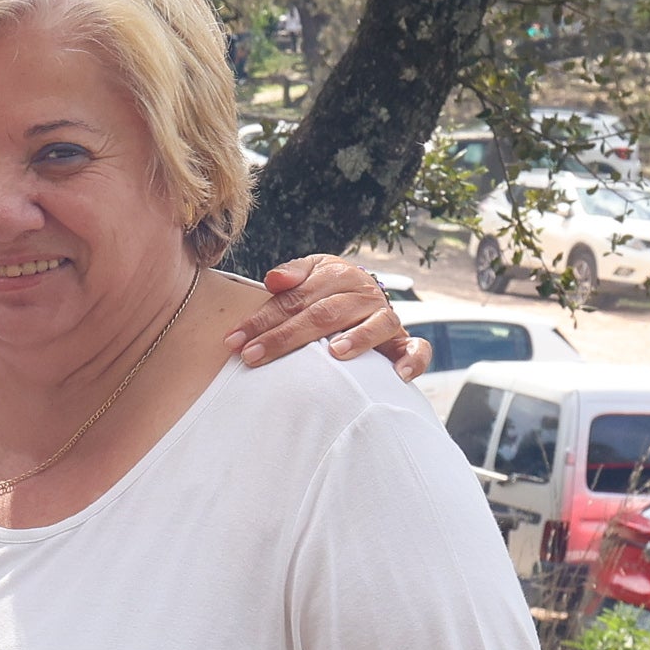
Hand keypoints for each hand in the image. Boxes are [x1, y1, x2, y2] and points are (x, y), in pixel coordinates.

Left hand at [225, 258, 430, 376]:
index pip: (293, 300)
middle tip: (254, 356)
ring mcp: (385, 316)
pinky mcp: (402, 339)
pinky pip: (416, 348)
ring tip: (334, 353)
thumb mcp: (308, 273)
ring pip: (375, 325)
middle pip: (324, 315)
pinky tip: (399, 376)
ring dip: (357, 339)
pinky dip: (413, 360)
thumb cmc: (323, 289)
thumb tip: (274, 279)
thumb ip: (292, 275)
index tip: (233, 341)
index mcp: (335, 276)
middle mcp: (362, 294)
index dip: (262, 320)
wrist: (361, 291)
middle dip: (286, 337)